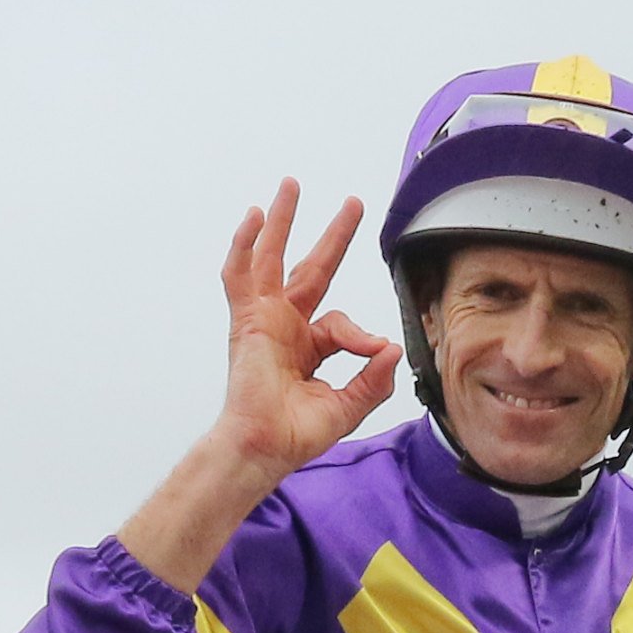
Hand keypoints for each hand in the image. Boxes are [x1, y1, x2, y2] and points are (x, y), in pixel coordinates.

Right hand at [207, 182, 400, 480]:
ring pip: (271, 258)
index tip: (375, 349)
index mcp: (308, 346)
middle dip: (332, 236)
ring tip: (291, 186)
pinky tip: (255, 217)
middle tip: (353, 203)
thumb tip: (392, 347)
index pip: (340, 323)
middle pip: (311, 268)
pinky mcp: (246, 319)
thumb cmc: (297, 433)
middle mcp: (285, 326)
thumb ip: (373, 378)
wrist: (266, 446)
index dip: (360, 334)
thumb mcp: (350, 405)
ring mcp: (263, 318)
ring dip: (281, 222)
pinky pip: (240, 274)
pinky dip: (245, 245)